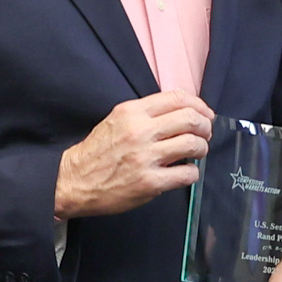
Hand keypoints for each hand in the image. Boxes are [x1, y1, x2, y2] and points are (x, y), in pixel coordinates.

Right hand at [55, 91, 212, 219]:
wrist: (75, 181)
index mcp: (133, 112)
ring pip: (193, 144)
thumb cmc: (97, 152)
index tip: (205, 114)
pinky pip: (186, 174)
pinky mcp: (150, 183)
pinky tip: (186, 172)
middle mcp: (140, 131)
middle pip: (191, 119)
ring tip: (198, 152)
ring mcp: (146, 157)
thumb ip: (145, 113)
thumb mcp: (117, 120)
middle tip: (205, 134)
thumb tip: (180, 112)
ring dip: (202, 148)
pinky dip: (192, 173)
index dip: (199, 105)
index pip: (177, 98)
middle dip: (205, 126)